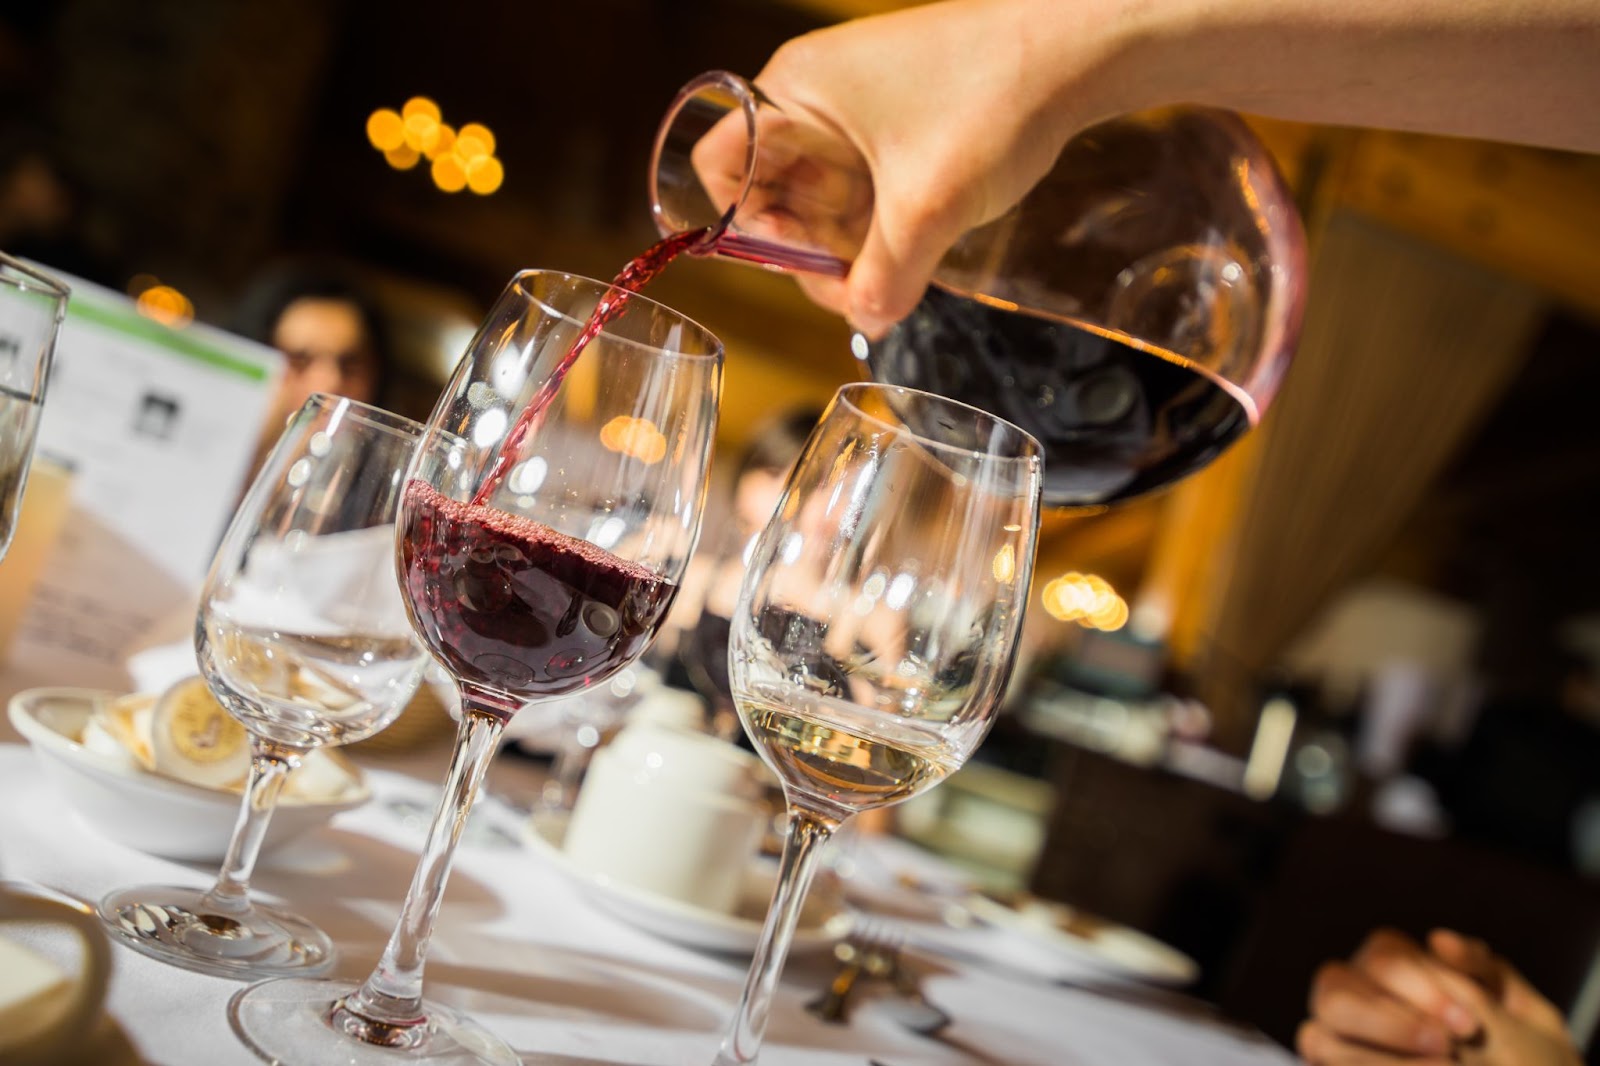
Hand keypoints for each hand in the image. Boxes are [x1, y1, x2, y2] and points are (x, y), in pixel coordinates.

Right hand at [743, 0, 1138, 336]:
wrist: (1077, 50)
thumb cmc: (993, 100)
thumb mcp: (928, 208)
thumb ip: (886, 277)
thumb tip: (864, 325)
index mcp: (795, 90)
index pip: (722, 166)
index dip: (752, 227)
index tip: (807, 260)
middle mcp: (813, 91)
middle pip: (772, 188)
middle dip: (809, 247)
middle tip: (858, 287)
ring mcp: (855, 103)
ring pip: (820, 191)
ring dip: (847, 240)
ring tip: (893, 271)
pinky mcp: (894, 116)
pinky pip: (861, 180)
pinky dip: (878, 218)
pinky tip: (914, 245)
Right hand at [1297, 928, 1581, 1065]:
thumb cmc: (1522, 1056)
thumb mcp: (1522, 1011)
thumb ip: (1482, 970)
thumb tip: (1437, 939)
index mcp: (1394, 964)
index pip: (1383, 957)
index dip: (1421, 988)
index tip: (1469, 1026)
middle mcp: (1354, 993)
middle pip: (1335, 990)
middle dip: (1390, 1023)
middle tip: (1447, 1048)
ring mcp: (1337, 1036)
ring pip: (1319, 1034)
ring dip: (1372, 1057)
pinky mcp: (1332, 1063)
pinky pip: (1319, 1055)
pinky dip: (1353, 1064)